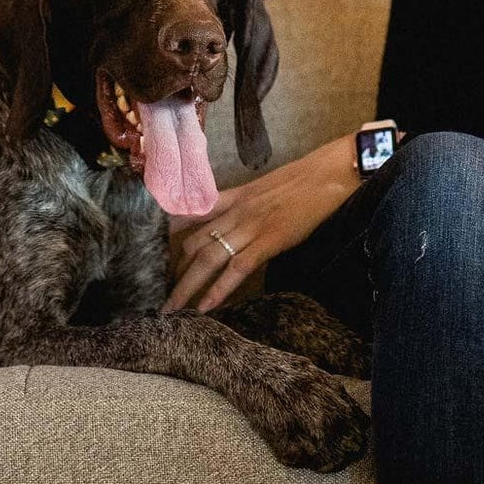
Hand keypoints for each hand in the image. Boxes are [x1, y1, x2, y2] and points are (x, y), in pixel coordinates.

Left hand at [166, 135, 361, 311]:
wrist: (329, 173)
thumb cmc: (303, 181)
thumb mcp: (265, 190)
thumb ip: (245, 206)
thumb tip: (235, 225)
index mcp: (233, 199)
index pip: (190, 218)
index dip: (170, 241)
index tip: (153, 258)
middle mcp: (234, 212)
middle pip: (192, 244)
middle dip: (174, 273)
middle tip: (161, 297)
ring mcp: (249, 226)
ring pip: (207, 259)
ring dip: (186, 288)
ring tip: (172, 310)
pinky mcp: (269, 239)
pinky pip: (237, 268)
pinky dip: (219, 289)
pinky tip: (206, 307)